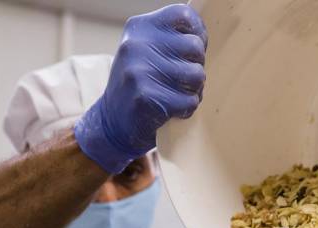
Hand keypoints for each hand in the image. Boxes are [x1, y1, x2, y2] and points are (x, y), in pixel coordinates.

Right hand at [75, 5, 206, 173]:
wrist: (113, 121)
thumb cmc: (142, 83)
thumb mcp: (149, 51)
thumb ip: (174, 38)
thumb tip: (204, 35)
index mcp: (140, 27)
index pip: (184, 15)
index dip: (197, 34)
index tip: (190, 52)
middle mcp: (136, 45)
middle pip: (195, 48)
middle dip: (195, 67)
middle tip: (178, 80)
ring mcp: (139, 71)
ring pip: (197, 76)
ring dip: (193, 91)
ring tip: (174, 94)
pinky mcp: (146, 99)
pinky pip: (190, 102)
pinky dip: (186, 110)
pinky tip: (170, 110)